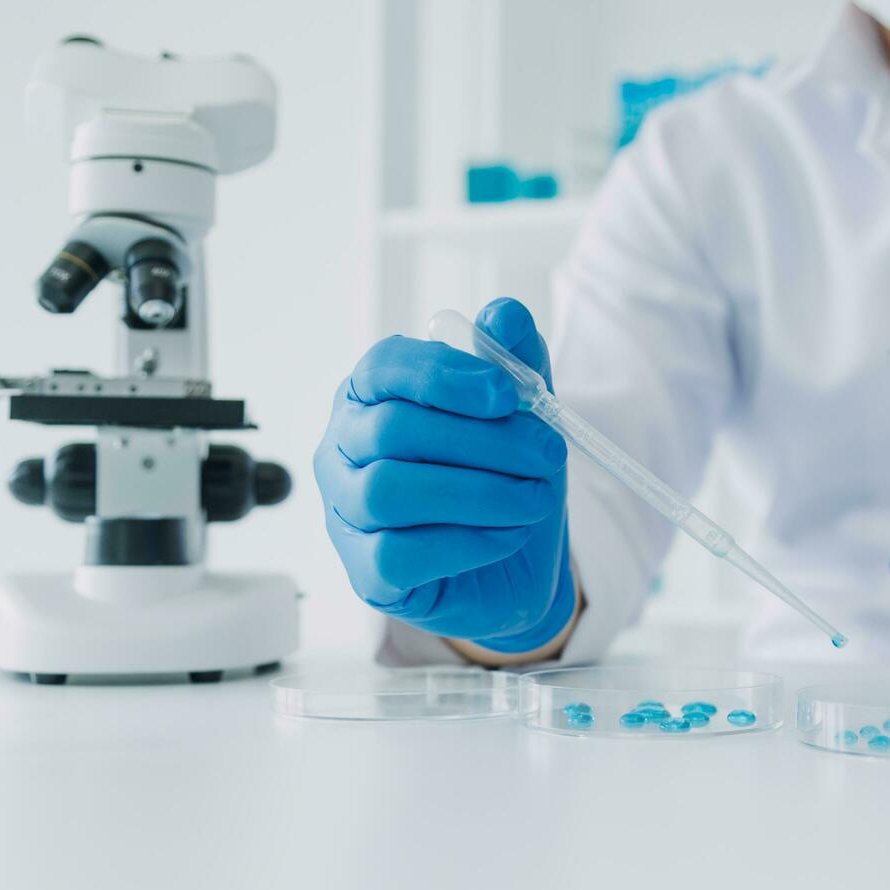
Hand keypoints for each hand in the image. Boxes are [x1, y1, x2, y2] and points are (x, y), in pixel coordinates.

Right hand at [313, 298, 573, 651]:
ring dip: (480, 492)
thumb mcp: (522, 413)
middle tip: (547, 453)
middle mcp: (342, 450)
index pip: (383, 368)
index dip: (444, 376)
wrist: (517, 564)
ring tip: (534, 497)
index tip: (507, 395)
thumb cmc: (503, 476)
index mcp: (370, 397)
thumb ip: (514, 359)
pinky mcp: (367, 574)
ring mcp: (345, 514)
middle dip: (483, 441)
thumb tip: (503, 315)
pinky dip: (468, 542)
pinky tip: (508, 534)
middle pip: (392, 430)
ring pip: (390, 491)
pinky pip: (400, 553)